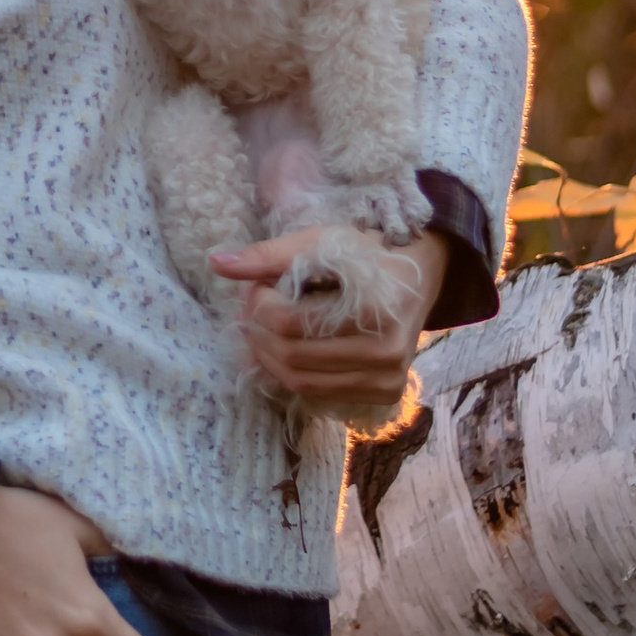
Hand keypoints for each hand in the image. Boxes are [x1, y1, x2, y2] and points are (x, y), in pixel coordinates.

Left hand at [213, 226, 446, 423]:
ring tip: (263, 328)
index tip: (256, 287)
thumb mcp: (318, 242)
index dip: (259, 306)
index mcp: (374, 311)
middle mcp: (386, 352)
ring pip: (302, 382)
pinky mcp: (385, 393)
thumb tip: (215, 263)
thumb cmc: (365, 253)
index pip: (290, 323)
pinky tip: (286, 348)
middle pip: (292, 357)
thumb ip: (267, 255)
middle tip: (252, 309)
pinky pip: (320, 393)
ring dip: (269, 356)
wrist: (419, 273)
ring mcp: (388, 379)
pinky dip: (293, 373)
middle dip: (258, 332)